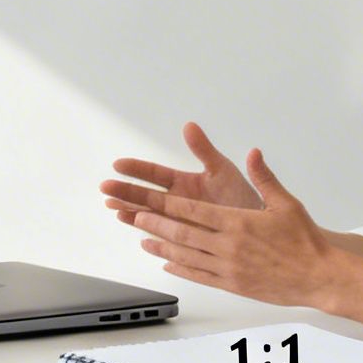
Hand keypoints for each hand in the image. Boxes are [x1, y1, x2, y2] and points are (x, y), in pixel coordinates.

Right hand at [105, 122, 263, 223]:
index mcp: (183, 182)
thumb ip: (204, 150)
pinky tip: (130, 223)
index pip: (154, 173)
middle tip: (105, 187)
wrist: (256, 227)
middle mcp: (175, 200)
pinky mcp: (180, 236)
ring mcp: (176, 218)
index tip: (119, 165)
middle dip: (125, 190)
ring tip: (112, 205)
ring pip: (146, 212)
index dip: (136, 169)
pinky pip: (157, 231)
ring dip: (129, 208)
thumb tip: (189, 126)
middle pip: (145, 194)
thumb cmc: (242, 196)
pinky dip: (142, 227)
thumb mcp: (222, 169)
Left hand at [108, 143, 344, 309]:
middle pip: (183, 233)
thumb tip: (253, 153)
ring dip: (162, 246)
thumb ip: (264, 177)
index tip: (148, 201)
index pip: (194, 212)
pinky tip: (167, 263)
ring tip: (143, 239)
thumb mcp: (286, 202)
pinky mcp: (234, 285)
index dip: (167, 206)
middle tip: (133, 216)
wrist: (320, 276)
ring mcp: (229, 268)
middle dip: (155, 224)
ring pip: (187, 256)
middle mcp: (229, 246)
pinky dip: (181, 269)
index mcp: (238, 223)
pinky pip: (200, 276)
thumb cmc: (305, 240)